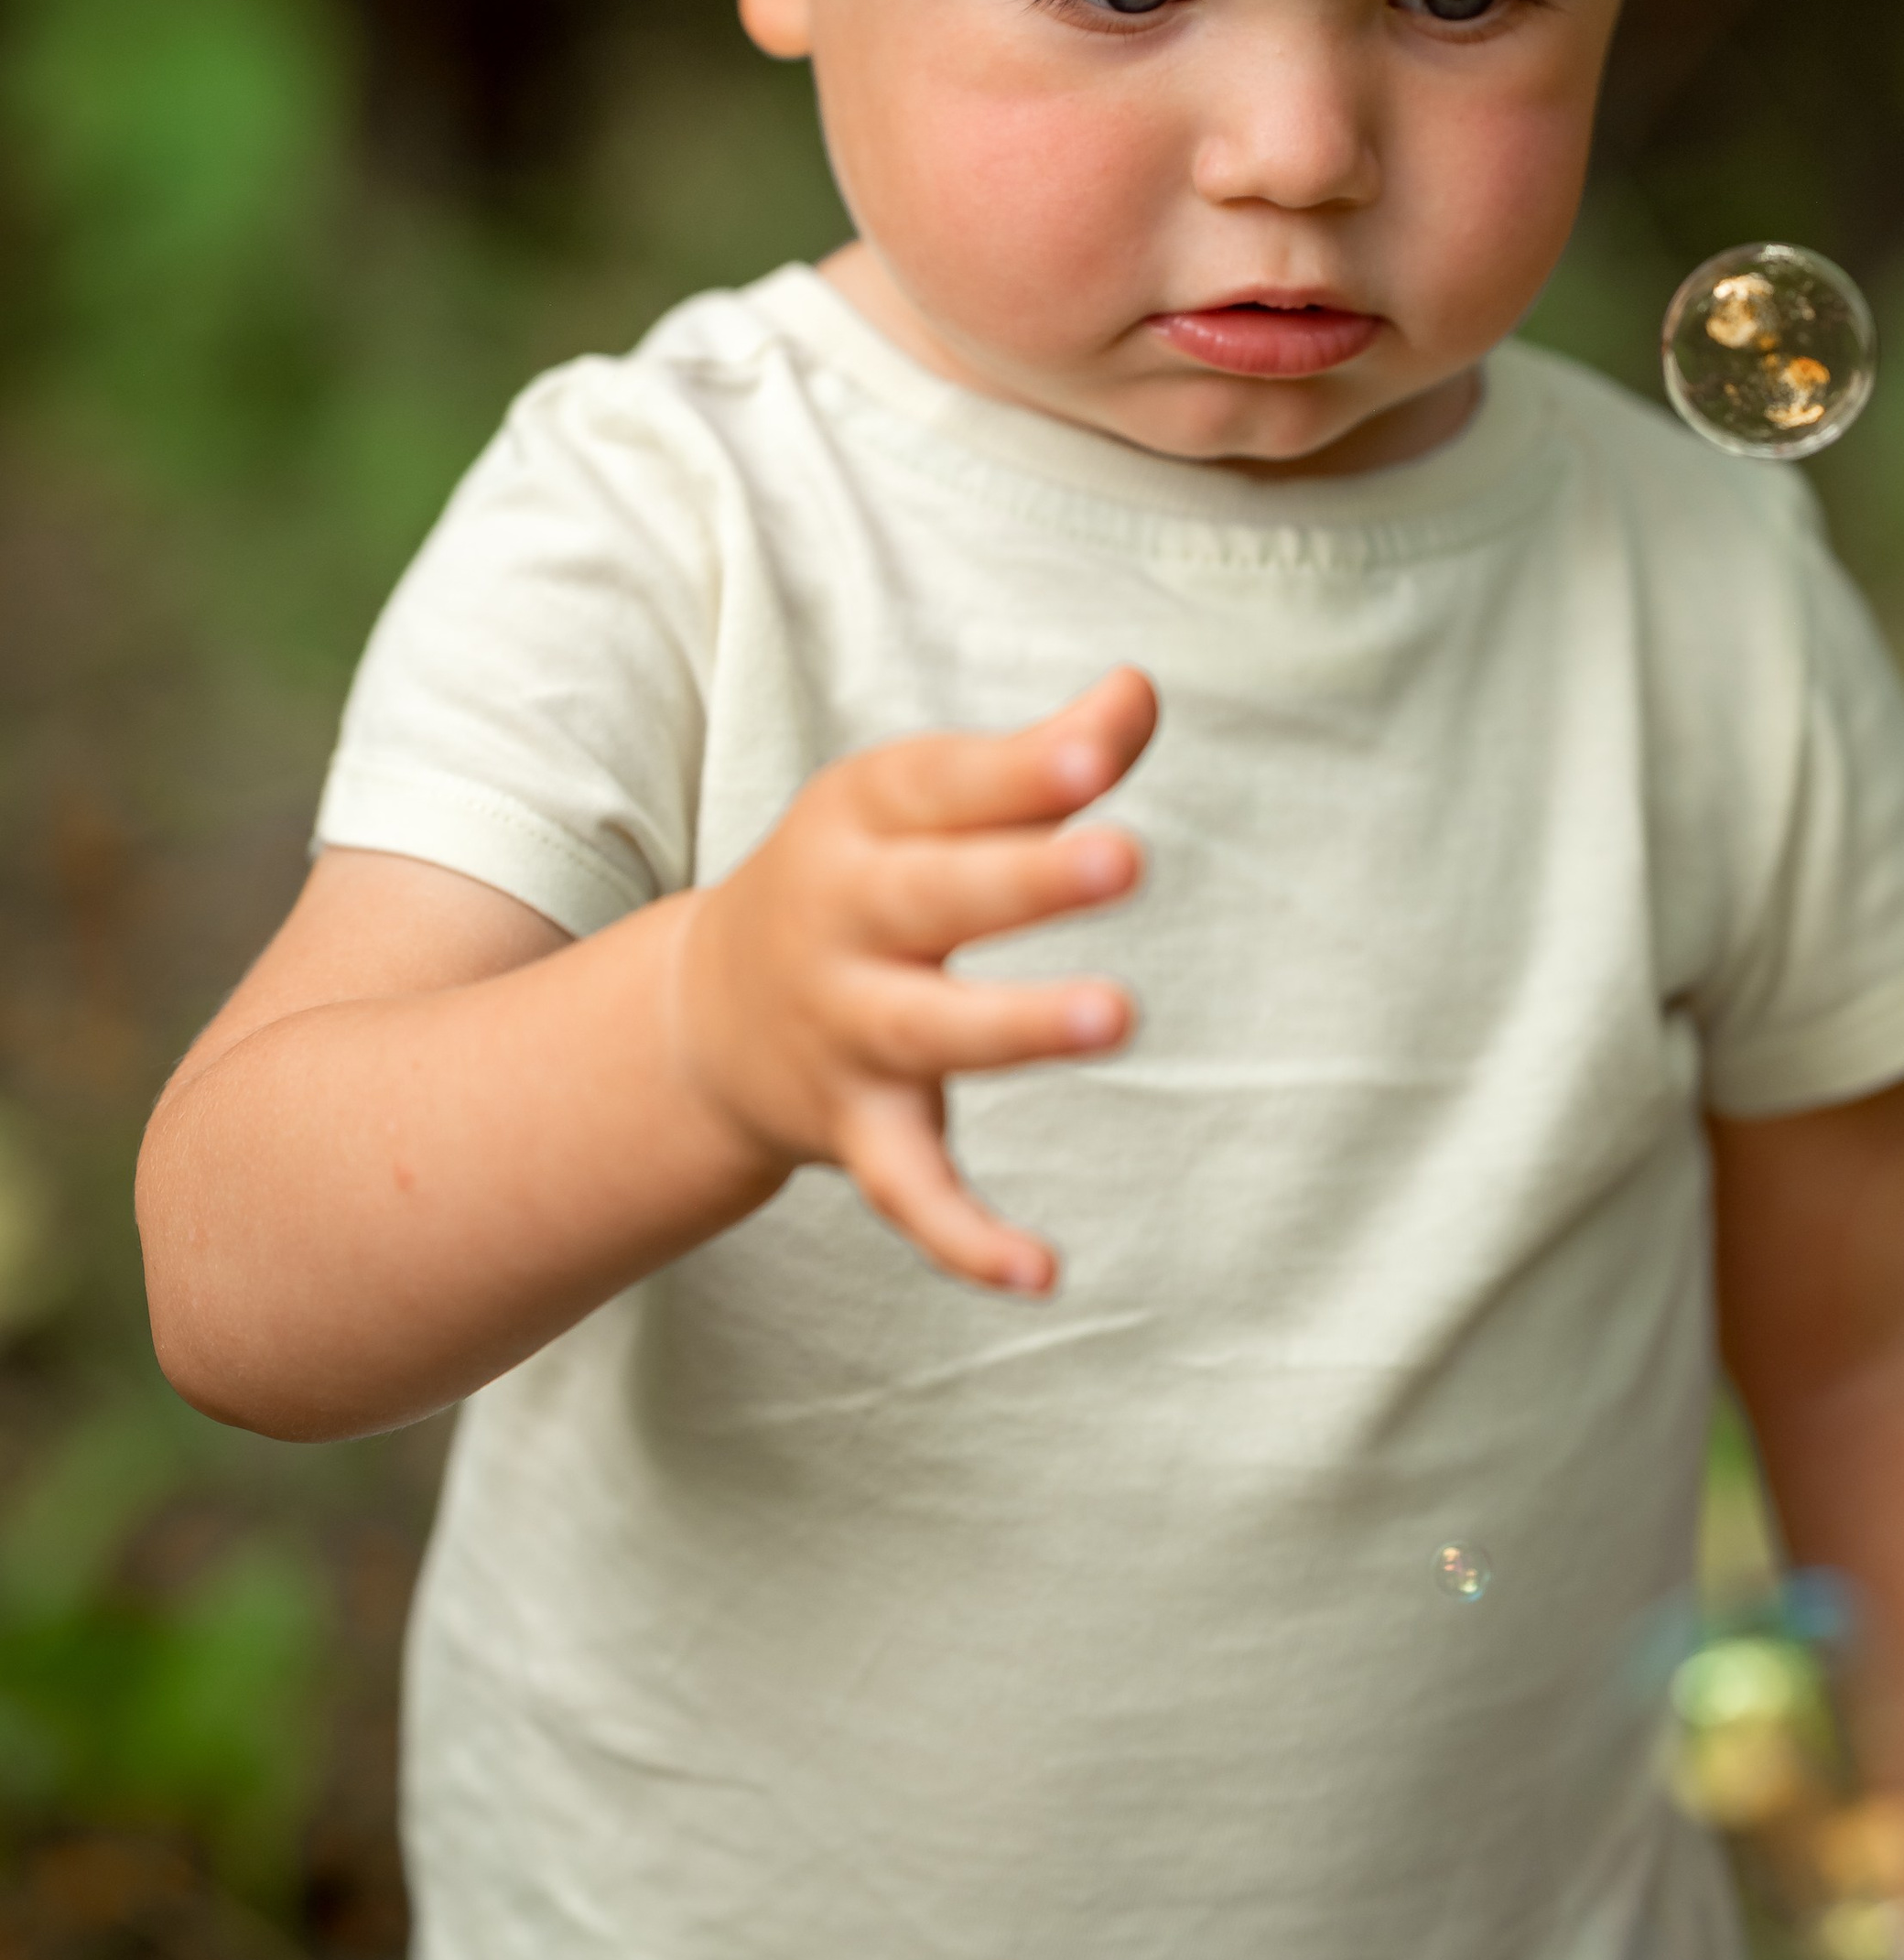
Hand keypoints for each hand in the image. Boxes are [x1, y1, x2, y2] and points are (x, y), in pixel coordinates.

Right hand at [669, 666, 1156, 1294]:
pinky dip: (964, 1235)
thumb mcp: (923, 798)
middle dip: (1023, 879)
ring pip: (929, 1033)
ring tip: (1115, 1012)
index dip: (1024, 769)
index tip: (1100, 749)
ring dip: (1016, 1027)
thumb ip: (1043, 756)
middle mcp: (843, 922)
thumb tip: (1141, 689)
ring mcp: (845, 1032)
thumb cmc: (863, 874)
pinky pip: (908, 1188)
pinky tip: (1043, 1271)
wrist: (705, 1013)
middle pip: (933, 898)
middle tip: (1122, 857)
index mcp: (862, 821)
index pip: (945, 786)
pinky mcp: (856, 1130)